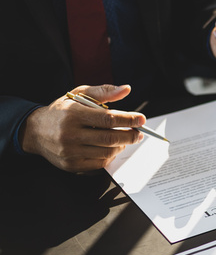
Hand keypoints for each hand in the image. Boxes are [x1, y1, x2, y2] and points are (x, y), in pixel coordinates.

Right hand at [19, 84, 145, 172]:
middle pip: (110, 138)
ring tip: (125, 139)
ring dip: (121, 146)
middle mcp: (70, 134)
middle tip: (139, 133)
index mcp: (73, 114)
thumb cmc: (61, 111)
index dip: (128, 120)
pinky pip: (99, 163)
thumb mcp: (78, 95)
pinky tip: (112, 148)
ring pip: (107, 152)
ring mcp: (70, 152)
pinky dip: (110, 156)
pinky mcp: (71, 165)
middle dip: (130, 136)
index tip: (141, 119)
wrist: (35, 131)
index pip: (108, 119)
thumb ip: (103, 92)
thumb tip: (126, 89)